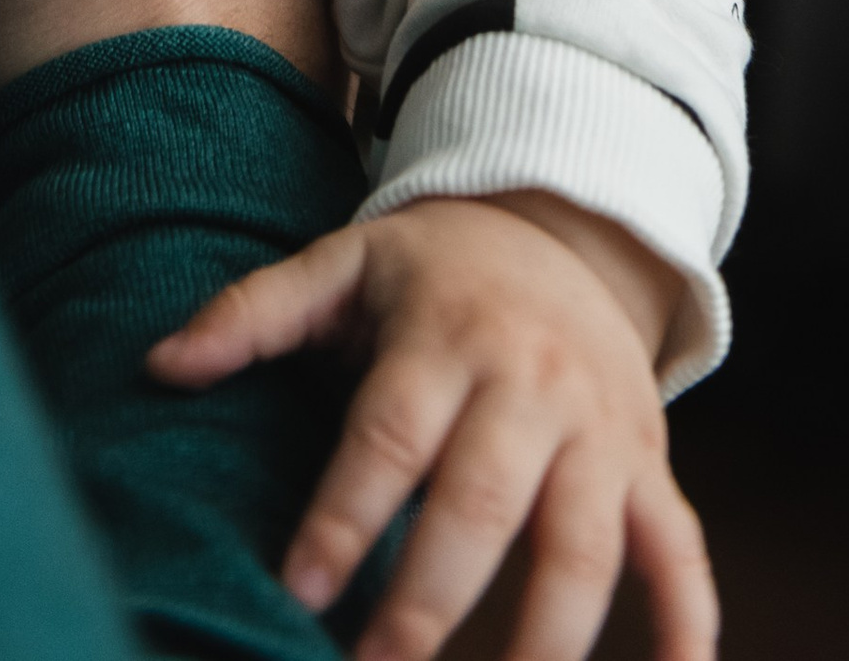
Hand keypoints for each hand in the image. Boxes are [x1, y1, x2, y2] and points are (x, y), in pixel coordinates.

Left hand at [148, 191, 715, 660]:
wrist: (564, 228)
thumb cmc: (433, 268)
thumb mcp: (344, 264)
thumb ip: (254, 313)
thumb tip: (158, 362)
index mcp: (446, 338)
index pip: (391, 436)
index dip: (345, 516)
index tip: (297, 586)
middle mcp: (530, 387)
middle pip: (483, 504)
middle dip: (427, 601)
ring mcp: (601, 434)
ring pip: (583, 547)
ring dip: (546, 640)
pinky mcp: (652, 468)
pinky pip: (684, 554)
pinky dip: (690, 627)